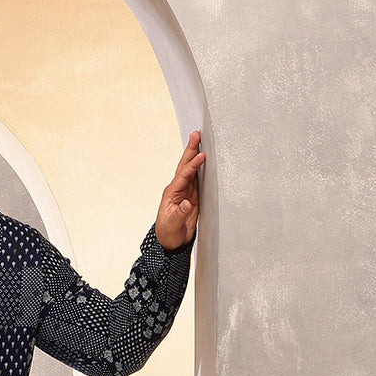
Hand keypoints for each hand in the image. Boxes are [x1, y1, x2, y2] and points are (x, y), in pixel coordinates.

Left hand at [155, 130, 204, 249]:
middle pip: (184, 166)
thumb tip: (185, 204)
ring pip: (191, 169)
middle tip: (196, 134)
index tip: (201, 156)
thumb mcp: (172, 226)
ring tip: (200, 138)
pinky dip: (201, 166)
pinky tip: (206, 156)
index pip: (183, 176)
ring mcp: (185, 190)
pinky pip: (198, 177)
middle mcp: (178, 189)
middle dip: (190, 150)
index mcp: (171, 194)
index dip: (192, 166)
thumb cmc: (169, 233)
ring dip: (195, 154)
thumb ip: (179, 215)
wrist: (171, 241)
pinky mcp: (193, 194)